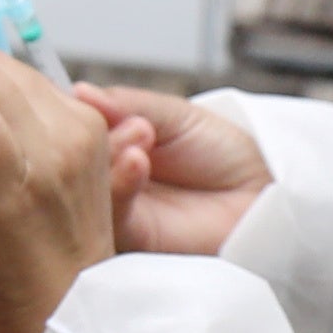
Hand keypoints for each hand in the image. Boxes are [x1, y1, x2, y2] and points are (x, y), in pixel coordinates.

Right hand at [76, 82, 276, 261]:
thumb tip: (77, 90)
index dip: (67, 114)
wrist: (264, 195)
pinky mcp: (132, 241)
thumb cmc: (225, 154)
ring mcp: (114, 211)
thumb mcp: (175, 115)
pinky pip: (110, 217)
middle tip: (111, 115)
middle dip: (84, 134)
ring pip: (83, 190)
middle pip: (68, 161)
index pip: (70, 131)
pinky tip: (137, 160)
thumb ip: (127, 105)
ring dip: (105, 156)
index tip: (69, 97)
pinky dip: (119, 185)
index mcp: (111, 146)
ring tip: (140, 133)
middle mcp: (106, 179)